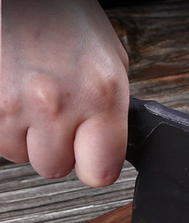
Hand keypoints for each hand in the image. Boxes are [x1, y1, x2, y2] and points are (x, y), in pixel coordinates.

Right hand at [0, 0, 129, 186]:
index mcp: (100, 95)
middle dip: (59, 149)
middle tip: (60, 119)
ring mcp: (13, 104)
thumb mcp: (109, 60)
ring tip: (35, 101)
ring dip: (30, 137)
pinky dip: (6, 124)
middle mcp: (57, 103)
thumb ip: (112, 111)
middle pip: (56, 168)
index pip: (100, 173)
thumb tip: (109, 143)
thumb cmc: (63, 17)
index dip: (96, 167)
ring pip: (22, 156)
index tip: (95, 158)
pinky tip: (15, 96)